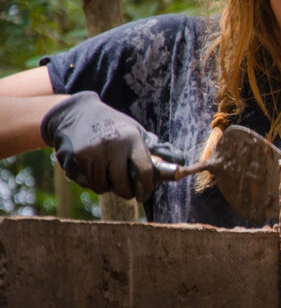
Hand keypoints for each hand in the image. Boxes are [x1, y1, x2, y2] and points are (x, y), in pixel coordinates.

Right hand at [40, 91, 182, 201]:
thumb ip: (153, 149)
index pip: (144, 172)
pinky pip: (85, 183)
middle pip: (122, 186)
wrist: (75, 113)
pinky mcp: (73, 159)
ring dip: (107, 186)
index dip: (147, 188)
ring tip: (107, 173)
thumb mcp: (135, 131)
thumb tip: (181, 162)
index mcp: (131, 139)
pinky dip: (90, 181)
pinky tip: (92, 168)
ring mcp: (90, 153)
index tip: (145, 194)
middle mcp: (111, 146)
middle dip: (126, 191)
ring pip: (102, 187)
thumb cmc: (113, 125)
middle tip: (126, 188)